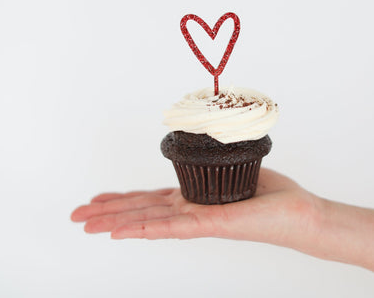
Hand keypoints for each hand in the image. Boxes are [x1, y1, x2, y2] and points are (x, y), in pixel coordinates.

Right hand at [71, 168, 323, 250]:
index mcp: (195, 199)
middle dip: (107, 213)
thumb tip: (204, 140)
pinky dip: (142, 229)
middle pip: (141, 211)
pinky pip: (170, 227)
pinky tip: (117, 233)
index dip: (124, 199)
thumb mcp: (236, 168)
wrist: (298, 214)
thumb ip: (214, 161)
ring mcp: (197, 221)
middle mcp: (191, 212)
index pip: (152, 200)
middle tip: (76, 216)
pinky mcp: (210, 225)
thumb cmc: (272, 195)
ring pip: (148, 221)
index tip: (100, 200)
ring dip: (113, 222)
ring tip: (84, 225)